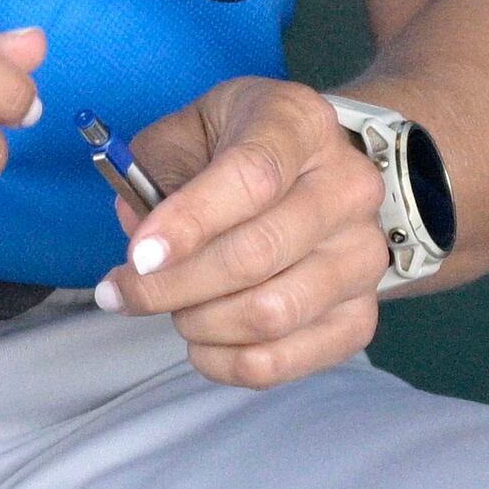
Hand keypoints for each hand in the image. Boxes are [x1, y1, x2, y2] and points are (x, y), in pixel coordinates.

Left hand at [95, 79, 387, 387]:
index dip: (189, 223)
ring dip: (200, 323)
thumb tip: (140, 240)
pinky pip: (293, 357)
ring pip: (274, 312)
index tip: (138, 256)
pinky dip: (231, 363)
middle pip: (258, 254)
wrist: (313, 172)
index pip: (252, 177)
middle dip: (173, 285)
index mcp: (300, 125)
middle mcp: (348, 188)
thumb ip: (151, 175)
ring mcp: (364, 255)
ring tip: (171, 309)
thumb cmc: (235, 148)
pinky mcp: (362, 312)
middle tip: (125, 291)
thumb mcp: (187, 132)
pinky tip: (201, 343)